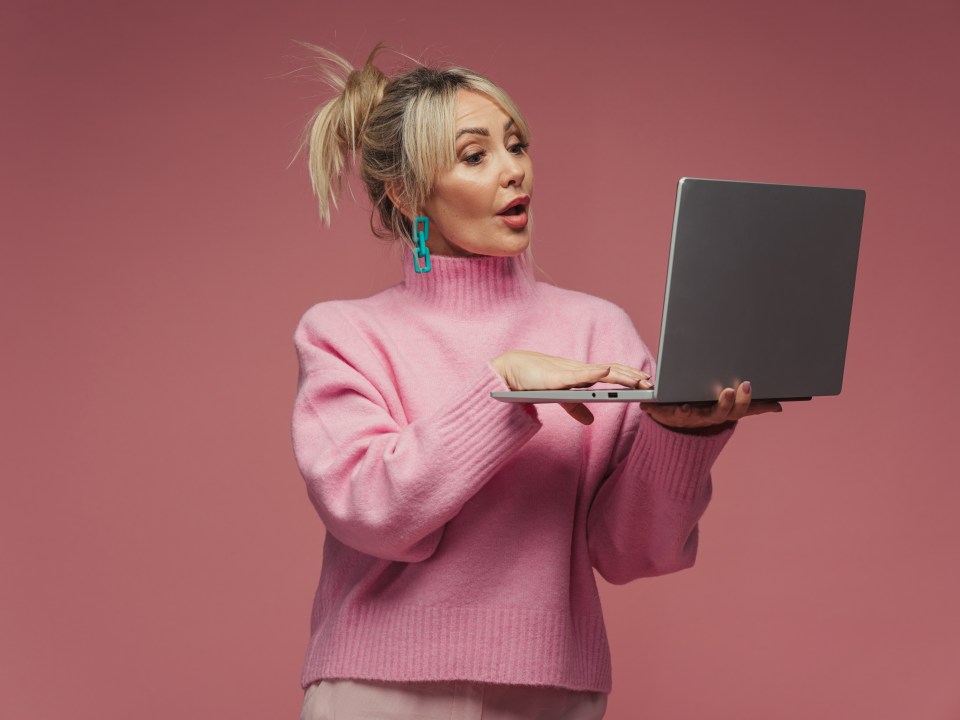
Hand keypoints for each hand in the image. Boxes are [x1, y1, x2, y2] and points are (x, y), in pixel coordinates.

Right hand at [491, 350, 650, 424]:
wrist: (509, 372)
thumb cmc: (532, 380)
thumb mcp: (559, 397)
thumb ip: (575, 407)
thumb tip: (591, 420)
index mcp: (581, 376)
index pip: (611, 372)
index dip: (629, 376)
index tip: (647, 382)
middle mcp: (579, 371)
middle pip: (612, 371)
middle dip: (633, 378)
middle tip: (652, 384)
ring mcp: (569, 372)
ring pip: (601, 371)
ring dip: (621, 375)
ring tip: (639, 380)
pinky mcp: (557, 377)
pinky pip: (578, 374)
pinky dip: (594, 372)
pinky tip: (606, 372)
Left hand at [641, 381, 781, 430]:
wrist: (676, 423)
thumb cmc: (705, 408)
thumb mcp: (729, 406)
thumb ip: (752, 405)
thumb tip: (779, 406)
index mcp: (722, 413)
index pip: (738, 410)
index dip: (744, 400)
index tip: (746, 384)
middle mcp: (705, 417)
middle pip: (719, 414)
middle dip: (725, 403)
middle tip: (730, 390)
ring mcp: (686, 418)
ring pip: (690, 416)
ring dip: (687, 411)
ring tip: (685, 405)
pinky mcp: (665, 416)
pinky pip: (660, 413)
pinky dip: (654, 409)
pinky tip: (647, 405)